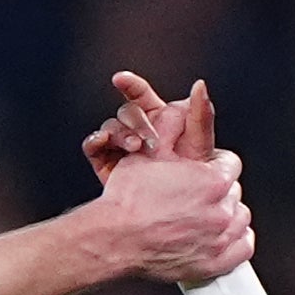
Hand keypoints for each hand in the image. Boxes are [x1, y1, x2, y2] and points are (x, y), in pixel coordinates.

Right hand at [84, 71, 212, 177]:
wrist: (175, 215)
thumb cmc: (194, 182)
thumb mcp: (200, 146)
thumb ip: (201, 116)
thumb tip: (200, 85)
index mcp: (159, 119)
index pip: (140, 95)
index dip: (130, 85)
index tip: (119, 79)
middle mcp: (137, 129)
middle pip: (127, 112)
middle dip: (136, 121)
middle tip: (148, 140)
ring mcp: (120, 147)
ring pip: (111, 127)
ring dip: (120, 133)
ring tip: (135, 148)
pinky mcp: (107, 164)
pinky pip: (94, 146)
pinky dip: (96, 141)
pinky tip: (103, 142)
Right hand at [86, 73, 249, 283]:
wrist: (115, 239)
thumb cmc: (129, 197)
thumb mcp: (151, 152)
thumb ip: (177, 123)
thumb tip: (199, 90)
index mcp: (213, 180)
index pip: (228, 164)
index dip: (212, 167)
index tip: (200, 174)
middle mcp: (223, 210)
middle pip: (233, 192)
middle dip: (217, 192)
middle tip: (195, 197)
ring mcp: (221, 238)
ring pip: (240, 219)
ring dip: (225, 215)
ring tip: (203, 216)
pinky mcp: (217, 262)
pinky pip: (243, 246)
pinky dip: (233, 241)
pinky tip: (216, 236)